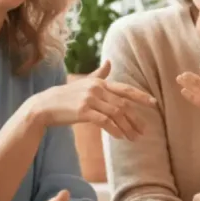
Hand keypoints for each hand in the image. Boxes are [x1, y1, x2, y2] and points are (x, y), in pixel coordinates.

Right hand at [31, 60, 157, 139]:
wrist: (45, 105)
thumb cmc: (66, 96)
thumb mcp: (84, 83)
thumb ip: (99, 74)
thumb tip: (109, 62)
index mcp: (100, 82)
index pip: (125, 89)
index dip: (141, 96)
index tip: (154, 103)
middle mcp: (97, 89)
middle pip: (123, 104)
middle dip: (136, 118)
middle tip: (144, 131)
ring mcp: (90, 99)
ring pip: (116, 114)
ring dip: (127, 128)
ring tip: (134, 138)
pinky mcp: (82, 111)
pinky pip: (104, 121)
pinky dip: (114, 129)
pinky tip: (120, 137)